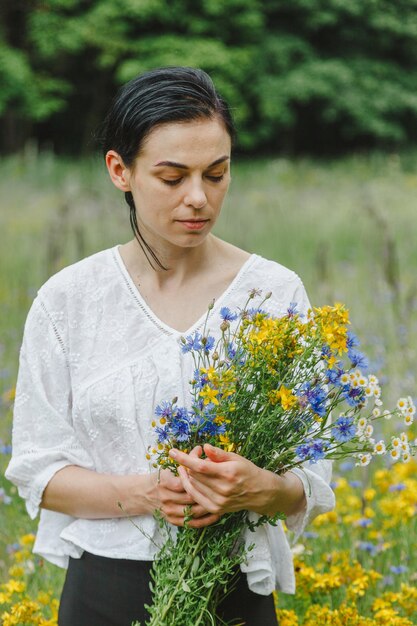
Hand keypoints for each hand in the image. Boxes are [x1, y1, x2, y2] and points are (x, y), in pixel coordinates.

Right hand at [147, 446, 220, 527]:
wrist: (144, 495)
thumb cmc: (161, 477)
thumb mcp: (170, 466)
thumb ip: (186, 459)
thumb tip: (201, 448)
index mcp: (164, 482)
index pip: (184, 481)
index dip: (199, 477)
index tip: (211, 472)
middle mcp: (166, 498)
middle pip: (190, 496)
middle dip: (206, 491)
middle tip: (221, 487)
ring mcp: (169, 511)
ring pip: (193, 511)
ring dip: (208, 506)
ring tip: (222, 500)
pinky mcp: (173, 521)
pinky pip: (191, 523)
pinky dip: (204, 520)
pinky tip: (216, 514)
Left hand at [170, 444, 305, 517]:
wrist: (260, 492)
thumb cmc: (247, 471)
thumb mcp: (236, 458)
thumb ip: (218, 454)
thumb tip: (204, 448)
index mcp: (228, 473)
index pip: (200, 466)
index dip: (184, 458)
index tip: (172, 452)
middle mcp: (223, 489)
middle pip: (194, 476)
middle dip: (186, 465)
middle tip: (186, 457)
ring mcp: (219, 501)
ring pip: (193, 487)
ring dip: (186, 476)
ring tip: (185, 467)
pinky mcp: (216, 509)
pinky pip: (196, 498)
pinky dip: (190, 488)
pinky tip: (190, 479)